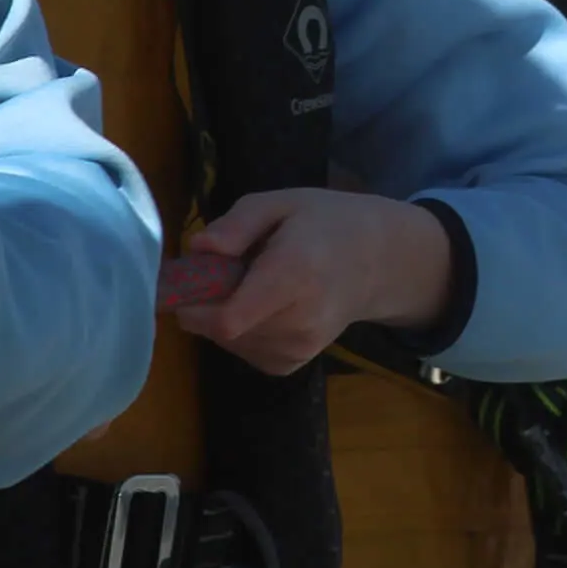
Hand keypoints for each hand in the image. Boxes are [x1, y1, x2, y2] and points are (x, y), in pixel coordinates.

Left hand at [174, 189, 452, 374]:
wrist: (378, 262)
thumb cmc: (326, 224)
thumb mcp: (283, 203)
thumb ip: (239, 223)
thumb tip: (198, 249)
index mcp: (294, 275)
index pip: (229, 320)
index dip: (194, 305)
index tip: (188, 280)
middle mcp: (299, 321)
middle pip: (221, 331)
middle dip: (207, 304)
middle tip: (225, 273)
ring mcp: (299, 348)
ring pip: (228, 343)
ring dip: (223, 317)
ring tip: (252, 286)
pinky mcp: (293, 363)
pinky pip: (243, 352)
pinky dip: (240, 331)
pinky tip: (262, 307)